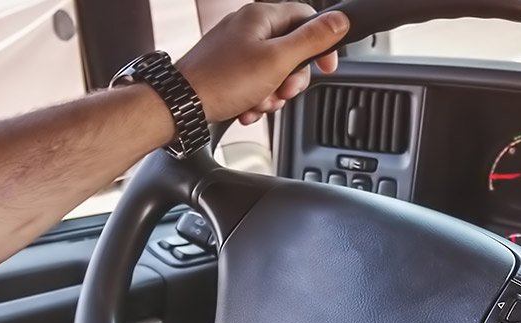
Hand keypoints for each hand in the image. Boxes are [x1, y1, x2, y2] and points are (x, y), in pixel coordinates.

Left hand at [174, 2, 347, 124]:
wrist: (180, 106)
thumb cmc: (222, 82)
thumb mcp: (278, 60)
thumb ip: (312, 39)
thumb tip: (341, 20)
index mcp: (260, 17)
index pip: (306, 17)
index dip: (321, 43)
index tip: (325, 67)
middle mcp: (247, 28)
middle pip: (292, 48)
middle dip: (293, 77)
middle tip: (285, 90)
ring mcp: (235, 49)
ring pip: (275, 70)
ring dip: (275, 92)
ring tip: (261, 102)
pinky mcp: (227, 69)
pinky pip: (255, 81)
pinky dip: (257, 97)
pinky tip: (249, 107)